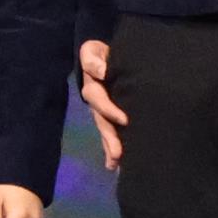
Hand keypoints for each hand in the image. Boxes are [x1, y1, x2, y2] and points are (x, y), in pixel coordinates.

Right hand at [79, 39, 126, 171]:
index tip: (125, 120)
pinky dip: (113, 149)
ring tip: (116, 163)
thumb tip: (102, 72)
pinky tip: (116, 165)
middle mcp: (97, 102)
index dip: (109, 109)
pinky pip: (113, 133)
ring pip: (107, 130)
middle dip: (109, 137)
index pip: (97, 98)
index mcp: (93, 86)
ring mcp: (104, 111)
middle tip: (118, 154)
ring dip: (111, 146)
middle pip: (101, 121)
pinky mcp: (114, 117)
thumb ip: (93, 59)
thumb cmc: (102, 54)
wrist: (113, 56)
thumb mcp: (93, 51)